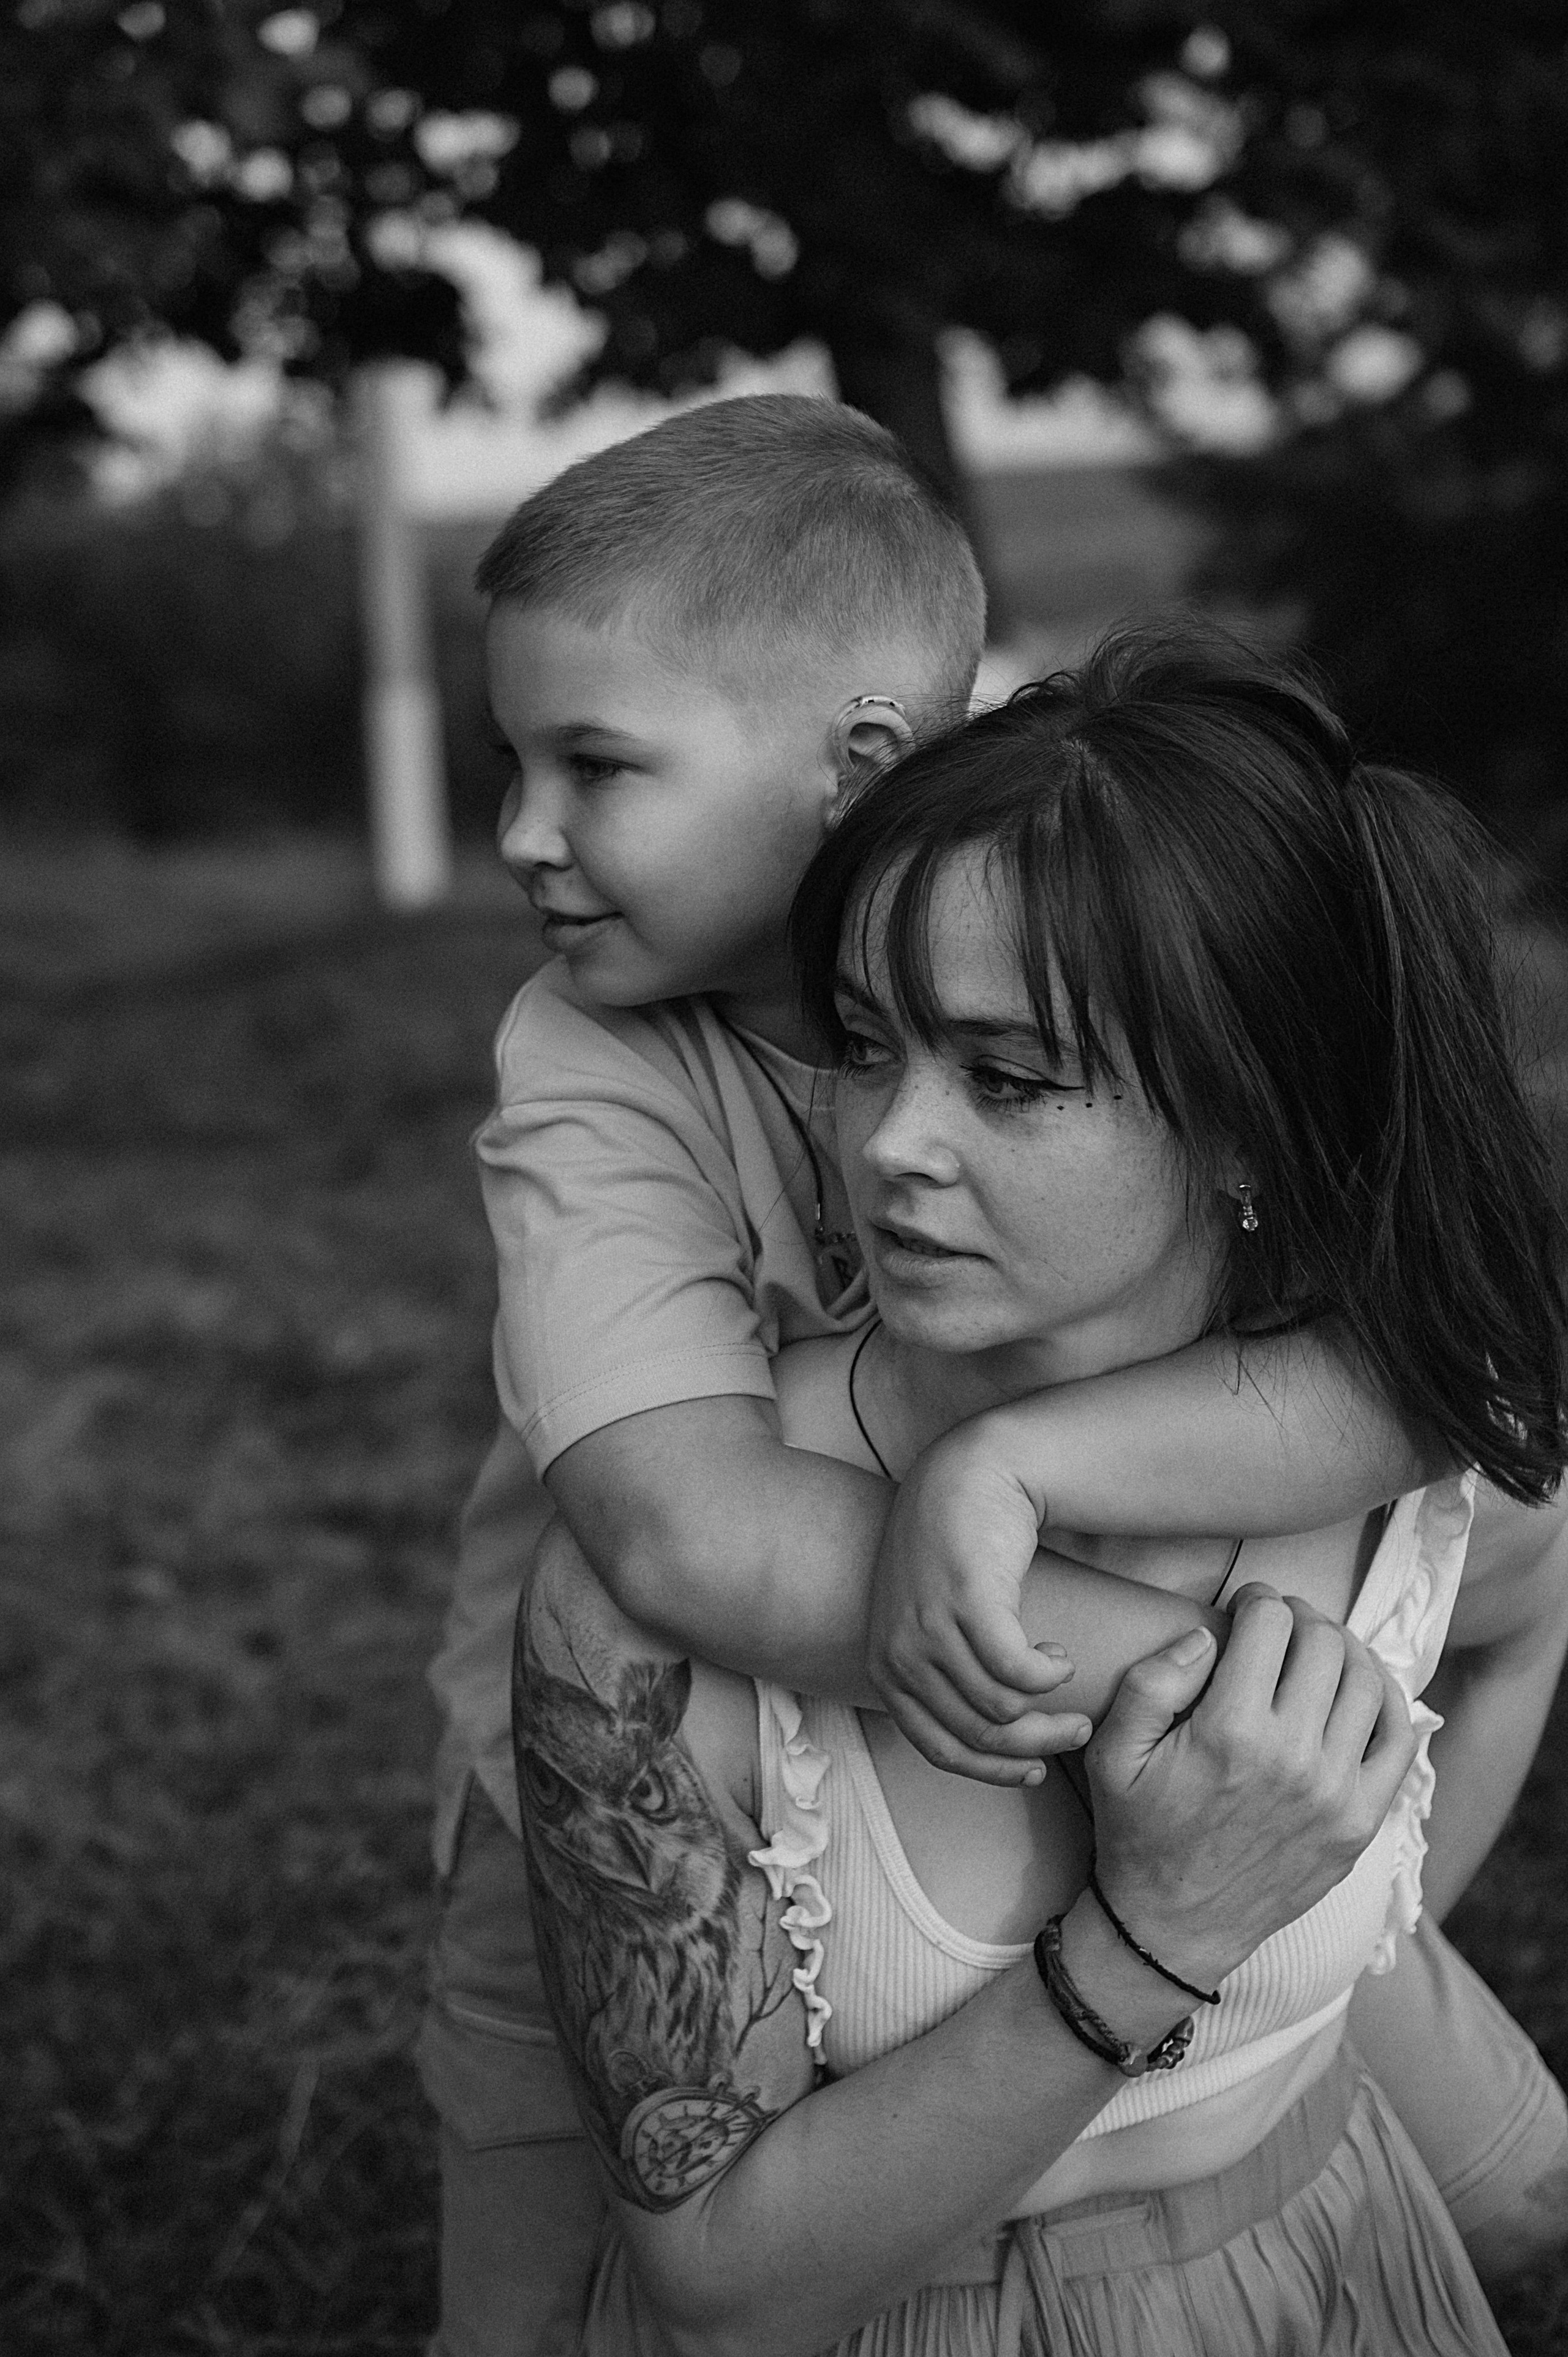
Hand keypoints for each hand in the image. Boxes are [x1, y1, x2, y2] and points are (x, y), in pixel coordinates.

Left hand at [868, 1430, 1086, 1784]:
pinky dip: (1049, 1673)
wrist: (968, 1474)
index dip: (991, 1771)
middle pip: (977, 1734)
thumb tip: (986, 1734)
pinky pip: (1019, 1670)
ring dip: (1051, 1711)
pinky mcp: (968, 1601)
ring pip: (1002, 1708)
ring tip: (1071, 1689)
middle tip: (1075, 1732)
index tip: (1034, 1769)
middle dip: (1035, 1745)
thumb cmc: (954, 1548)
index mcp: (887, 1666)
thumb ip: (940, 1671)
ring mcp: (931, 1627)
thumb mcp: (926, 1617)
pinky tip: (1060, 1654)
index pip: (937, 1747)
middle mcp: (901, 1652)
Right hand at [1085, 1584, 1417, 1990]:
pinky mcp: (1360, 1822)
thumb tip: (1205, 1636)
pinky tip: (1360, 1688)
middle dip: (1300, 1617)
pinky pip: (1399, 1739)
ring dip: (1343, 1650)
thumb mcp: (1113, 1754)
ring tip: (1315, 1652)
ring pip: (1366, 1681)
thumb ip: (1150, 1682)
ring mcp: (1336, 1793)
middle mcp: (1293, 1757)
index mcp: (1230, 1731)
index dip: (1256, 1601)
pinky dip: (1388, 1699)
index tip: (1244, 1608)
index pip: (1270, 1623)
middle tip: (1278, 1626)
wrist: (1174, 1927)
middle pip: (1324, 1642)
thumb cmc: (1139, 1833)